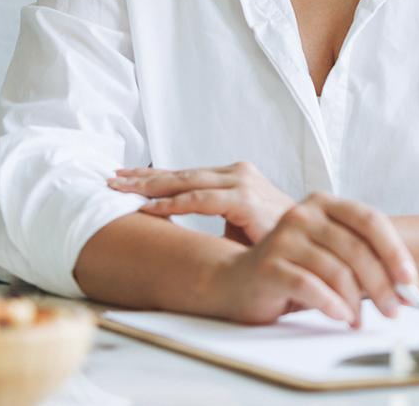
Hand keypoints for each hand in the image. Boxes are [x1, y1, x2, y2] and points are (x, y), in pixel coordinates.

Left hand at [107, 161, 294, 245]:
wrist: (308, 244)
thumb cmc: (272, 237)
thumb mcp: (236, 222)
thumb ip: (210, 212)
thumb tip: (174, 223)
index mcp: (234, 176)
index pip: (186, 174)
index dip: (154, 175)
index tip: (123, 177)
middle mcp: (237, 173)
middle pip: (181, 173)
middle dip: (143, 176)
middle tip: (110, 178)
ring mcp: (242, 183)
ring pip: (186, 182)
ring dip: (149, 186)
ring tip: (120, 189)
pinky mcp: (245, 200)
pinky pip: (199, 201)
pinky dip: (171, 204)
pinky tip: (147, 207)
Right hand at [207, 192, 418, 326]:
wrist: (238, 281)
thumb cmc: (294, 269)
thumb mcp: (333, 258)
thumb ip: (369, 264)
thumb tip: (411, 289)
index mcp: (324, 203)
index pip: (370, 220)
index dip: (394, 251)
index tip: (410, 280)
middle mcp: (303, 214)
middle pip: (356, 248)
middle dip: (382, 284)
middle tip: (394, 310)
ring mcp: (284, 238)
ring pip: (336, 270)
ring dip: (357, 301)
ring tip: (360, 319)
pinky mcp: (269, 265)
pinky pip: (310, 286)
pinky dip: (331, 305)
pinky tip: (341, 316)